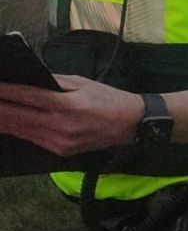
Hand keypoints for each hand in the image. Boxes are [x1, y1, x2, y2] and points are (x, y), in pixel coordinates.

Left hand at [0, 76, 140, 155]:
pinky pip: (31, 139)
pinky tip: (5, 124)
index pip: (26, 96)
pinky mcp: (60, 152)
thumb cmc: (108, 99)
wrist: (132, 126)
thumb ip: (53, 81)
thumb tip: (26, 79)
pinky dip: (15, 130)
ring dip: (1, 120)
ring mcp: (60, 142)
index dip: (4, 91)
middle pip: (17, 116)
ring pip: (20, 130)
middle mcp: (62, 126)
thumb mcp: (82, 82)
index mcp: (68, 105)